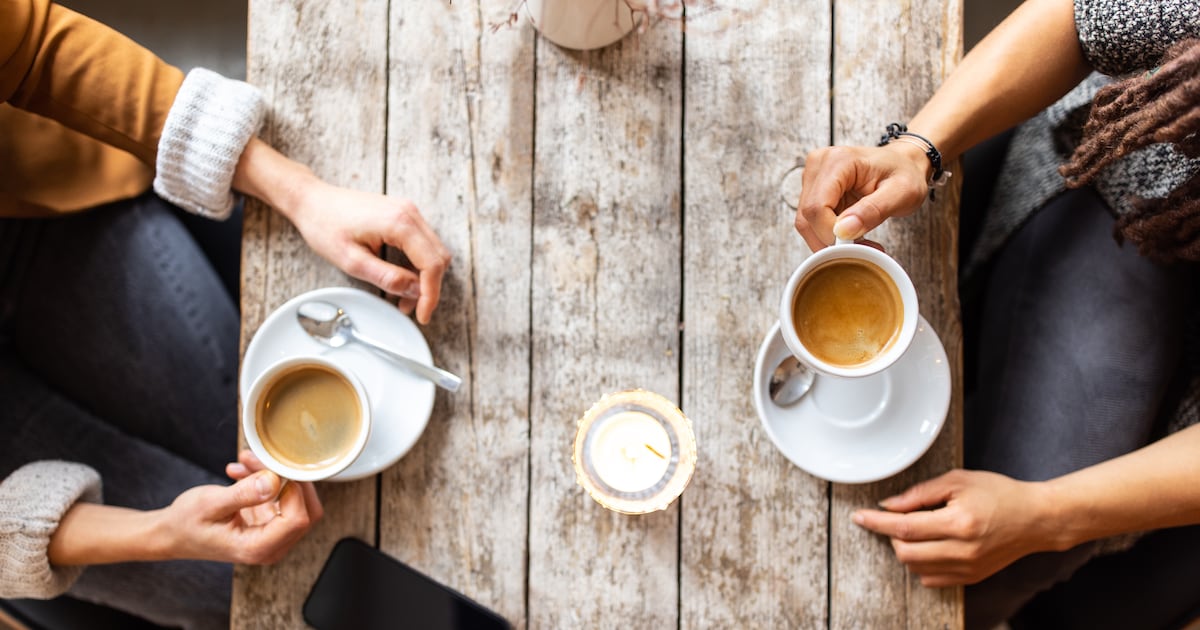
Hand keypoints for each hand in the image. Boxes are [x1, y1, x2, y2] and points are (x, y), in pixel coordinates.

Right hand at [161, 450, 322, 564]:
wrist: (172, 533)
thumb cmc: (186, 524)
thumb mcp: (210, 504)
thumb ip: (243, 494)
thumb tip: (273, 481)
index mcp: (258, 548)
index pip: (298, 519)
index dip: (293, 490)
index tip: (272, 469)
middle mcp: (270, 546)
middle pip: (306, 511)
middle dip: (288, 479)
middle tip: (262, 460)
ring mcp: (272, 535)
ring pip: (294, 500)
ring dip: (274, 476)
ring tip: (245, 462)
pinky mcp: (268, 522)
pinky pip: (280, 498)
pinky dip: (266, 481)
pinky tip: (243, 472)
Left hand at [289, 179, 450, 324]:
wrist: (312, 201)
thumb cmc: (325, 225)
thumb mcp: (352, 261)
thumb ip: (387, 278)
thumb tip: (414, 291)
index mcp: (399, 223)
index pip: (432, 264)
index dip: (431, 294)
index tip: (423, 315)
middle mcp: (409, 213)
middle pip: (439, 257)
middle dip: (429, 288)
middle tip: (411, 309)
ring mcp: (407, 212)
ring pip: (433, 251)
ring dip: (424, 278)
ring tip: (403, 298)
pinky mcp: (402, 215)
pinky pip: (421, 243)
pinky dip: (416, 265)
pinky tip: (400, 279)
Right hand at [793, 143, 929, 251]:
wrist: (903, 164)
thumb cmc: (905, 174)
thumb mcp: (902, 193)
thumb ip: (873, 211)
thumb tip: (843, 231)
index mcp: (837, 160)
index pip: (817, 207)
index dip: (831, 234)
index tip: (858, 245)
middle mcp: (818, 165)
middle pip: (807, 217)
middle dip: (831, 241)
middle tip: (862, 248)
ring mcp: (812, 176)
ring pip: (806, 223)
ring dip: (829, 240)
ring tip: (859, 241)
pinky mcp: (813, 189)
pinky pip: (811, 222)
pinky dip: (829, 235)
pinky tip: (851, 234)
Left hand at [852, 469, 1055, 586]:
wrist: (1035, 519)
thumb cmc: (999, 494)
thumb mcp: (958, 481)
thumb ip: (920, 494)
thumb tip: (889, 506)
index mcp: (959, 523)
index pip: (904, 527)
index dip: (876, 522)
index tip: (858, 516)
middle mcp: (962, 551)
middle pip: (905, 552)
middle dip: (891, 534)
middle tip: (899, 517)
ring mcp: (967, 569)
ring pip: (915, 567)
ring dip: (906, 548)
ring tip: (921, 528)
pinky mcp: (970, 578)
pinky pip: (930, 578)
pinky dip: (921, 563)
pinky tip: (931, 545)